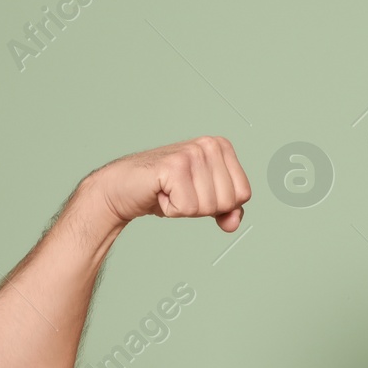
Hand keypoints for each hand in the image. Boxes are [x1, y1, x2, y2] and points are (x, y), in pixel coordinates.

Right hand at [85, 135, 250, 231]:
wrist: (124, 188)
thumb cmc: (165, 190)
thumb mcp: (204, 200)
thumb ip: (227, 210)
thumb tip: (233, 223)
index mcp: (222, 147)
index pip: (243, 194)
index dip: (220, 205)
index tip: (196, 191)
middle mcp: (209, 145)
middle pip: (228, 202)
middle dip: (202, 207)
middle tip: (180, 192)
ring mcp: (192, 153)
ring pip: (208, 207)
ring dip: (185, 208)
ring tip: (169, 191)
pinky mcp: (174, 166)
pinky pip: (187, 208)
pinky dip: (171, 209)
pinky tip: (160, 192)